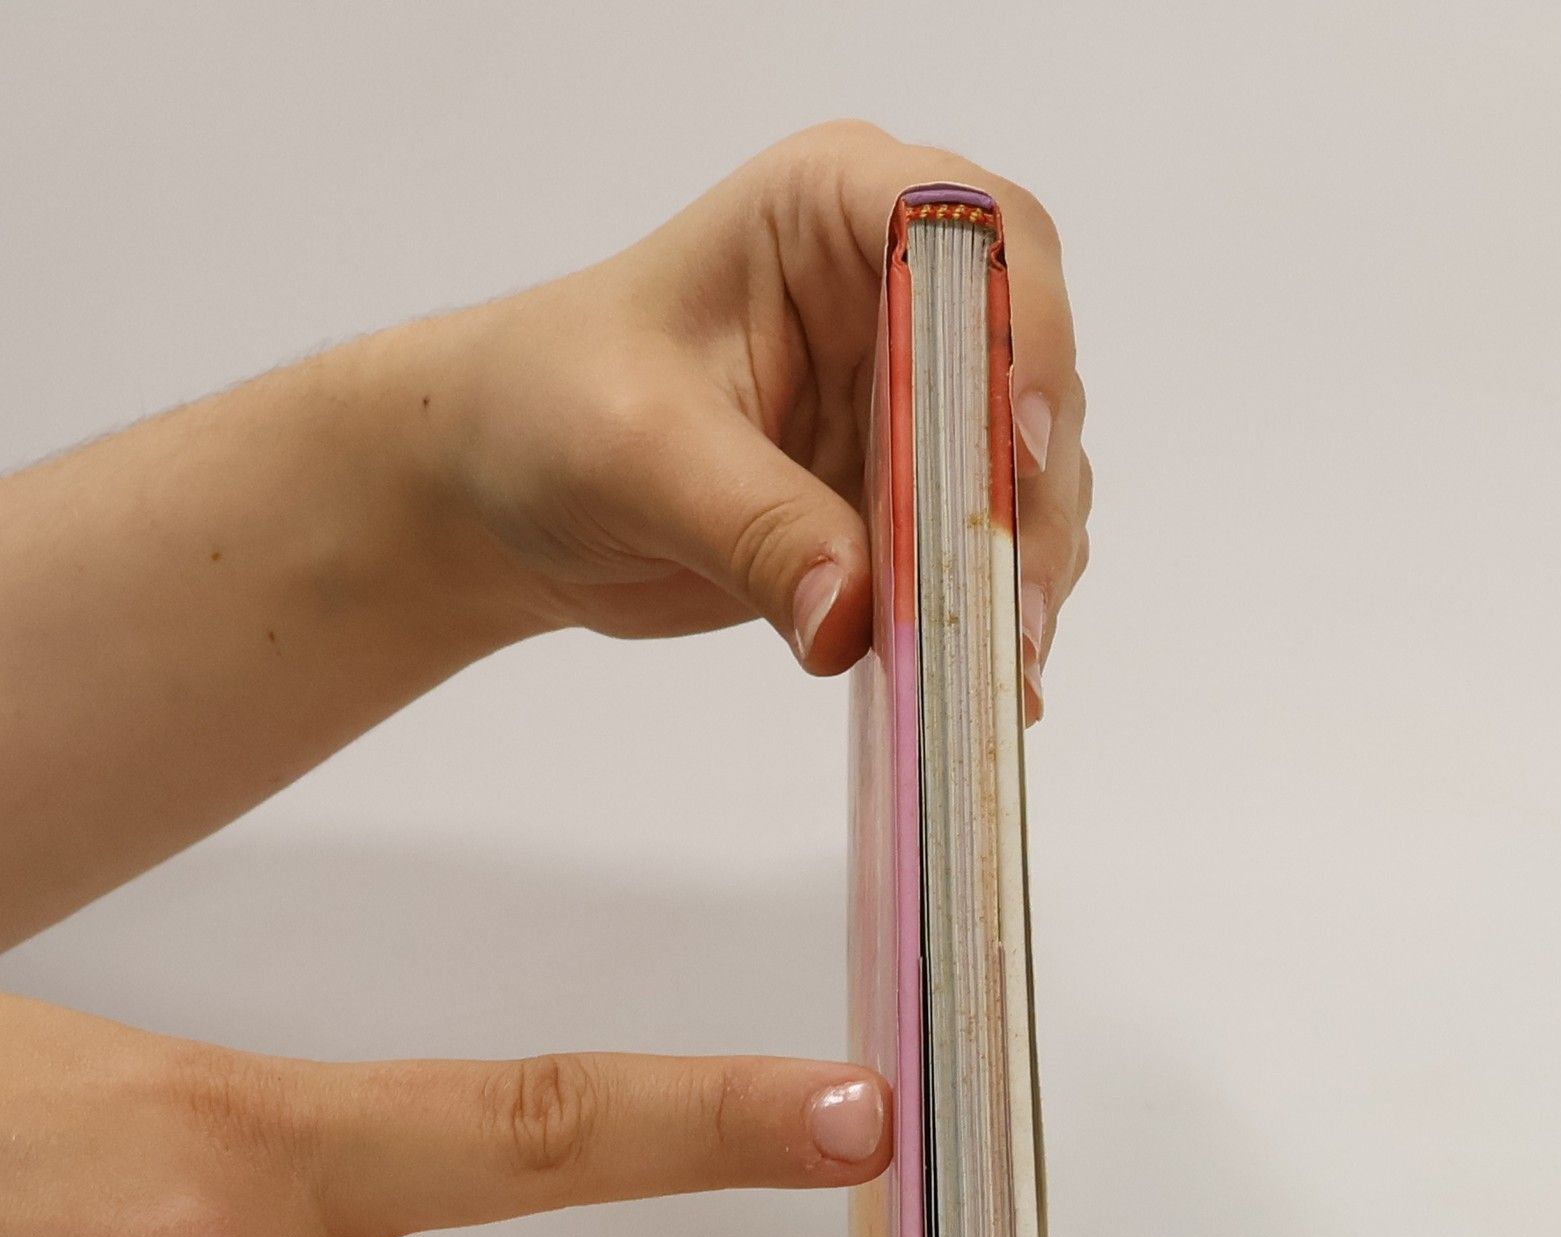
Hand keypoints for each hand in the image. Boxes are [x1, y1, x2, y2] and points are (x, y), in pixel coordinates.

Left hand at [426, 120, 1090, 718]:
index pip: (969, 227)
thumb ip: (755, 527)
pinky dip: (997, 608)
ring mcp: (917, 397)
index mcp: (830, 213)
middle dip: (1031, 486)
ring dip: (1025, 562)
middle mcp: (898, 290)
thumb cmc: (544, 412)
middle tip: (1011, 602)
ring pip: (1032, 466)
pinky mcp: (915, 494)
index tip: (1019, 445)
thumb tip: (857, 618)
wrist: (505, 492)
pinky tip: (990, 677)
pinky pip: (992, 544)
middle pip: (1025, 363)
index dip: (1018, 326)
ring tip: (1003, 662)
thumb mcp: (638, 456)